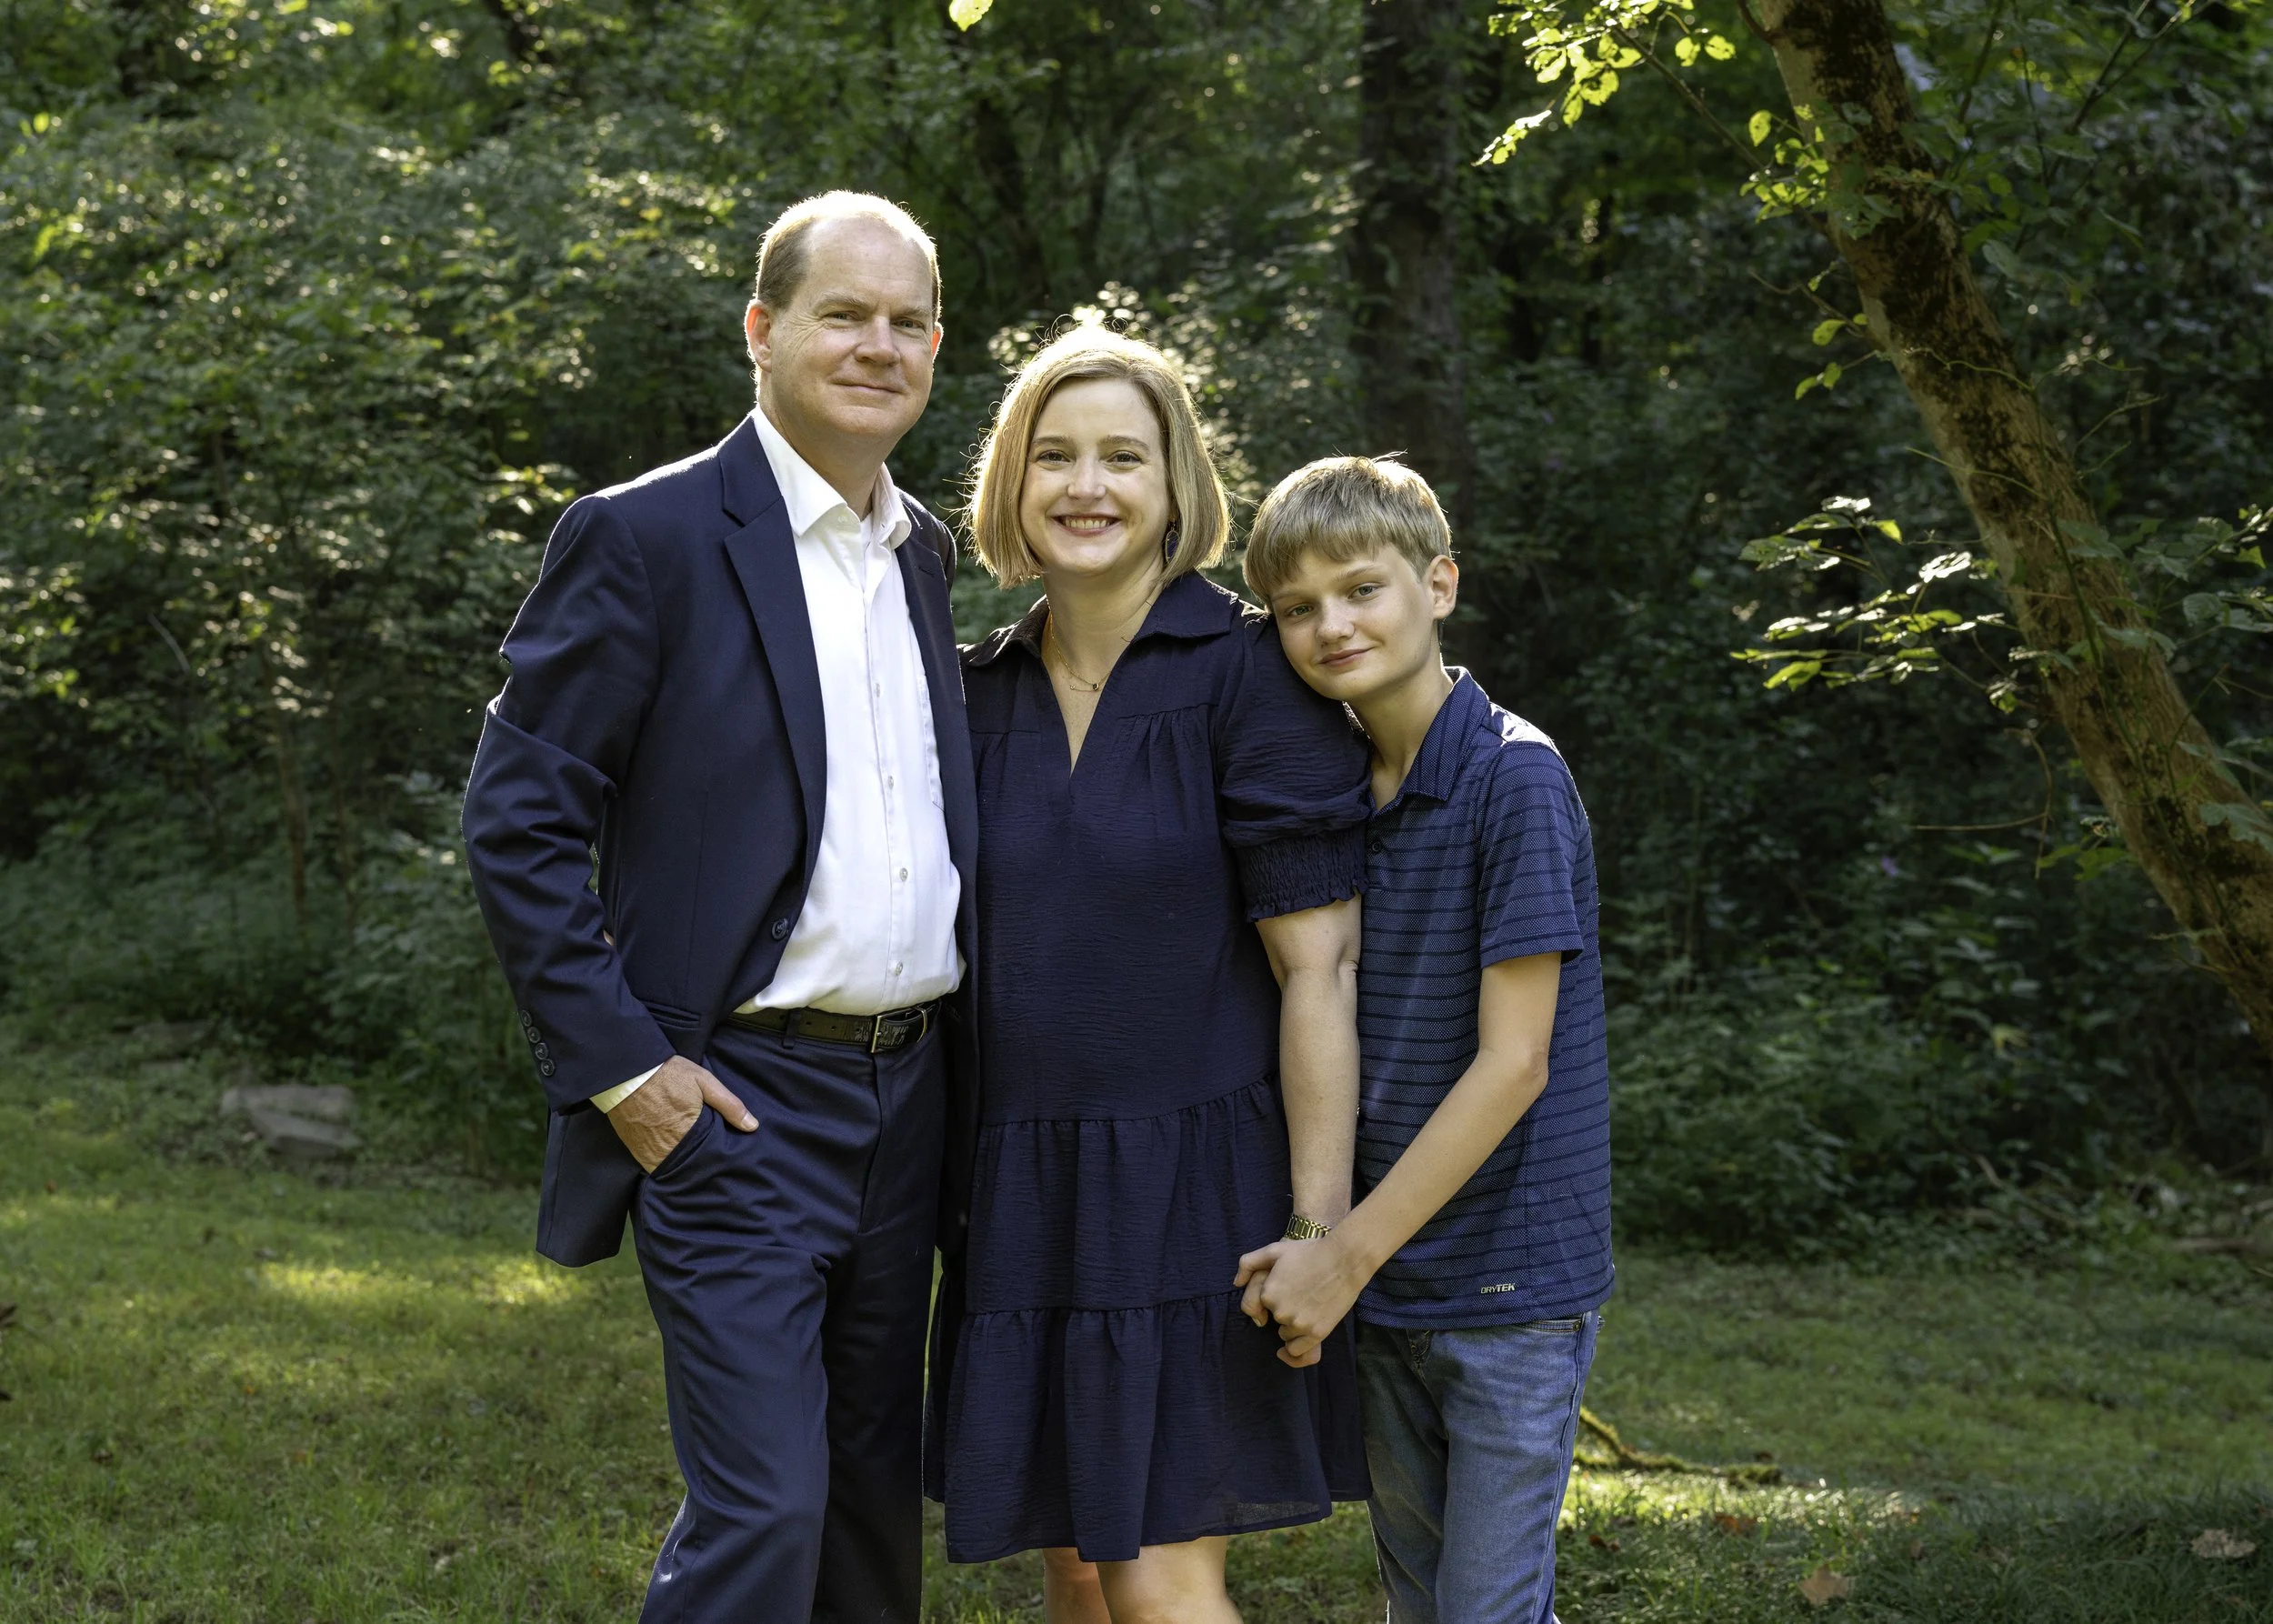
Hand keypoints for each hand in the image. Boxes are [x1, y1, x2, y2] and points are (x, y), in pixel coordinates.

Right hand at [606, 1056, 756, 1172]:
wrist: (627, 1071)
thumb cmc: (669, 1074)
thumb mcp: (705, 1082)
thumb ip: (729, 1105)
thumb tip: (752, 1126)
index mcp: (689, 1132)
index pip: (709, 1158)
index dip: (716, 1159)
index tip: (723, 1158)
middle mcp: (668, 1147)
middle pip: (690, 1167)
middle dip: (700, 1165)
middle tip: (710, 1162)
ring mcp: (649, 1151)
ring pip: (671, 1169)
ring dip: (681, 1166)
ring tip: (691, 1161)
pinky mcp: (635, 1149)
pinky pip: (652, 1166)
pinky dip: (662, 1163)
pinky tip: (671, 1156)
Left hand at [1233, 1234, 1368, 1368]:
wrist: (1344, 1259)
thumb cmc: (1310, 1251)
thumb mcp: (1274, 1250)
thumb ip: (1248, 1263)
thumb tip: (1236, 1283)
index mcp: (1267, 1293)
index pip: (1260, 1307)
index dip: (1273, 1298)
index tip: (1286, 1290)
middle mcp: (1280, 1311)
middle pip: (1274, 1320)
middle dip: (1284, 1311)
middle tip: (1302, 1294)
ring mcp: (1298, 1324)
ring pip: (1286, 1335)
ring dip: (1293, 1326)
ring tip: (1310, 1306)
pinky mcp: (1316, 1333)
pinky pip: (1297, 1351)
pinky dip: (1297, 1345)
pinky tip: (1304, 1333)